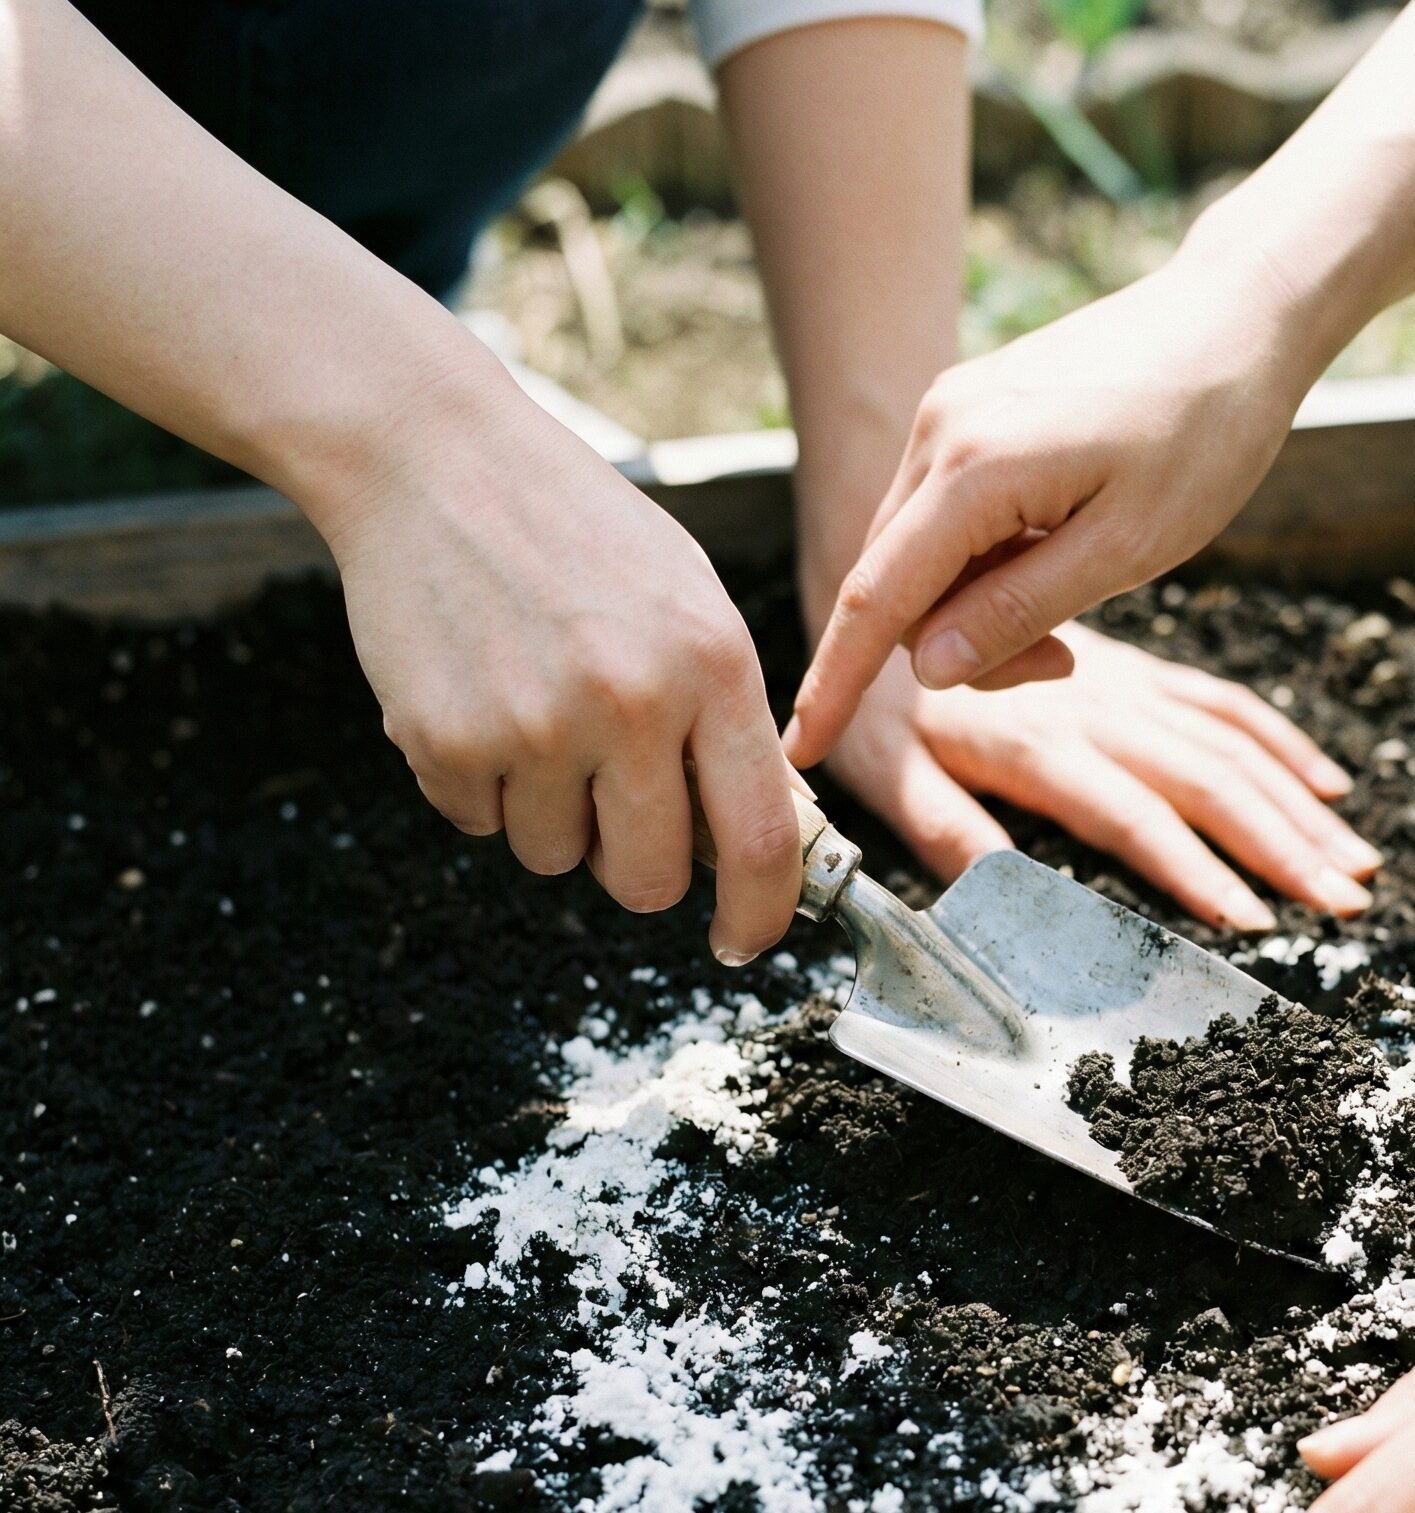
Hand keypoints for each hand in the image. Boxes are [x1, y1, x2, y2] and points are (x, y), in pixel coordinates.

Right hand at [321, 368, 799, 959]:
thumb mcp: (692, 606)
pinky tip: (480, 694)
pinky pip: (477, 823)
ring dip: (550, 814)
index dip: (760, 914)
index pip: (761, 841)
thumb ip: (730, 722)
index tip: (745, 940)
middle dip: (637, 868)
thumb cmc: (580, 535)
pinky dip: (480, 784)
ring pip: (554, 858)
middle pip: (649, 881)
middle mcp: (629, 703)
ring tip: (538, 712)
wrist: (433, 455)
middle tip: (615, 804)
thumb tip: (767, 843)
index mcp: (712, 667)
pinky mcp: (444, 737)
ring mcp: (531, 725)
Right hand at [784, 254, 1308, 765]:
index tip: (804, 750)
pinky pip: (946, 513)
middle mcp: (938, 430)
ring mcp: (950, 411)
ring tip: (1075, 595)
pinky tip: (1059, 545)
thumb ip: (1018, 610)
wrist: (1238, 315)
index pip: (878, 600)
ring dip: (977, 603)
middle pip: (896, 585)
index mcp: (973, 468)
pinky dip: (986, 558)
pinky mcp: (970, 407)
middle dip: (957, 646)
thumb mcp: (1126, 549)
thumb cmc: (1204, 430)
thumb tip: (928, 670)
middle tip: (1064, 659)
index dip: (837, 684)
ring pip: (920, 554)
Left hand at [824, 624, 1377, 929]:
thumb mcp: (889, 772)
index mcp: (1039, 747)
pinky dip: (1282, 745)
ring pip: (1234, 747)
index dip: (1195, 872)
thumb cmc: (881, 705)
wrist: (895, 592)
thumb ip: (942, 827)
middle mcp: (1098, 714)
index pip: (1134, 817)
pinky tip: (1330, 786)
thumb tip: (987, 891)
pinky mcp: (1140, 675)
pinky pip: (1224, 706)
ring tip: (1358, 865)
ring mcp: (1127, 690)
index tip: (1252, 920)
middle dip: (1285, 848)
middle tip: (1345, 904)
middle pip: (1210, 783)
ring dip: (1301, 808)